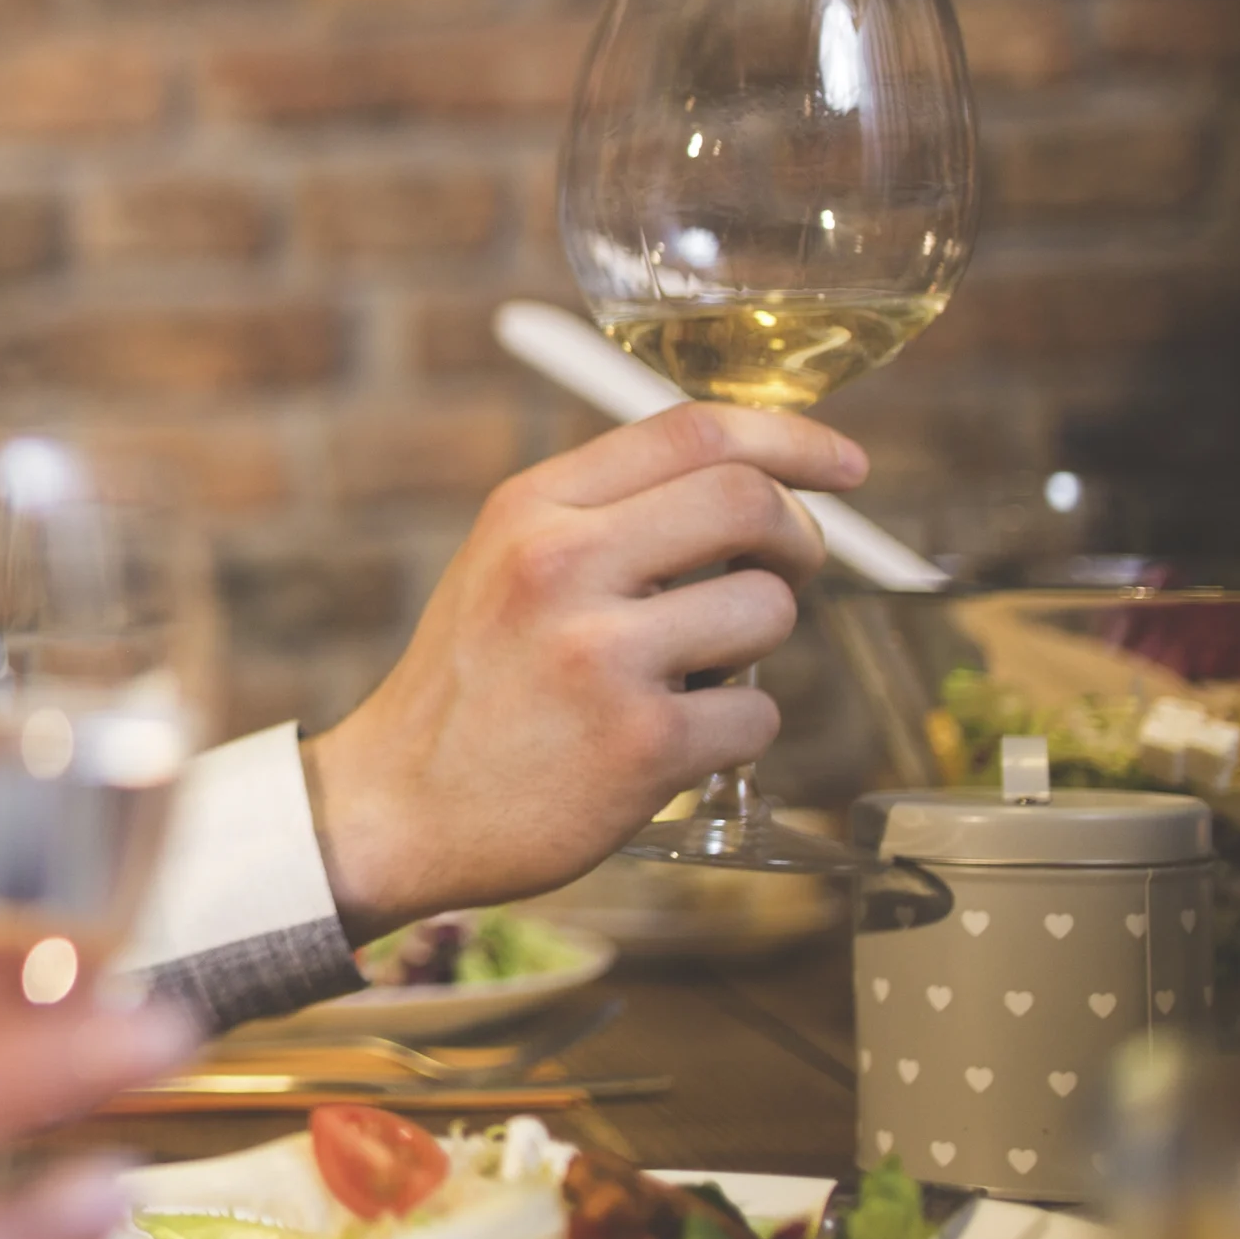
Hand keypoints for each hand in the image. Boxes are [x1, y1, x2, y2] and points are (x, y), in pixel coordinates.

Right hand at [304, 402, 865, 933]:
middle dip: (797, 539)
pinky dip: (735, 734)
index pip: (690, 430)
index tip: (843, 464)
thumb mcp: (502, 564)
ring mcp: (600, 655)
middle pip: (749, 502)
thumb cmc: (471, 687)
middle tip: (783, 573)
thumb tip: (749, 484)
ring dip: (755, 648)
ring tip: (692, 677)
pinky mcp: (641, 743)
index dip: (791, 439)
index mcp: (529, 510)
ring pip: (768, 611)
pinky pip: (758, 715)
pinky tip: (670, 744)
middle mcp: (559, 566)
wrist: (396, 808)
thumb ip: (603, 516)